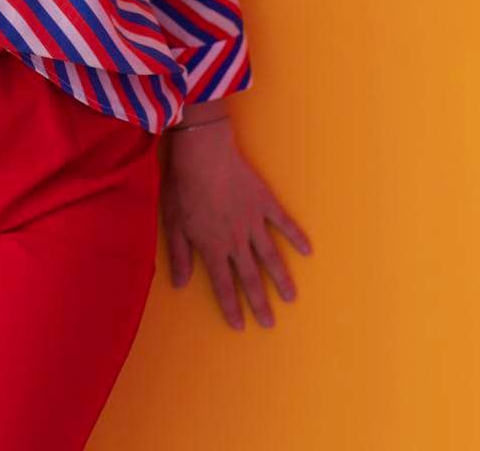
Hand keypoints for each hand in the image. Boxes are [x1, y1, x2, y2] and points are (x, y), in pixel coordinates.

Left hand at [160, 116, 311, 329]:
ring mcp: (253, 221)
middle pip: (250, 277)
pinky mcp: (265, 201)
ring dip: (281, 279)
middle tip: (270, 324)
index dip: (231, 307)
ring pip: (270, 256)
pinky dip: (296, 237)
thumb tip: (180, 285)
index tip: (240, 326)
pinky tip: (307, 250)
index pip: (223, 285)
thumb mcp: (172, 223)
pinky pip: (284, 222)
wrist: (203, 153)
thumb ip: (179, 255)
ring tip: (291, 297)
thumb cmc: (182, 186)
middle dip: (260, 303)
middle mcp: (236, 240)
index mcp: (213, 247)